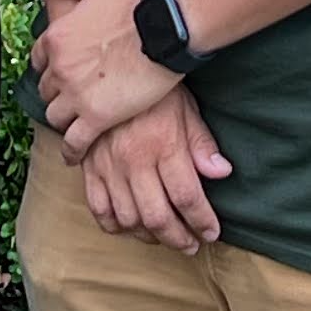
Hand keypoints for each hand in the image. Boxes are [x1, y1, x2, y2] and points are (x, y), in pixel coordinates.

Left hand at [30, 0, 181, 148]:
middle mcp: (60, 68)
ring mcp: (76, 95)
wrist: (165, 28)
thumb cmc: (137, 2)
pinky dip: (72, 151)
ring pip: (56, 116)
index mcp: (57, 37)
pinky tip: (74, 155)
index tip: (61, 72)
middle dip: (57, 93)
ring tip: (74, 125)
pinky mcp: (96, 117)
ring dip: (64, 120)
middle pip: (46, 90)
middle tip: (72, 98)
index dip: (50, 66)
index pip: (39, 59)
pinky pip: (75, 142)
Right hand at [68, 84, 230, 250]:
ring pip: (128, 218)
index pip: (187, 197)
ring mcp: (108, 166)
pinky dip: (115, 225)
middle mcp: (134, 160)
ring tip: (164, 237)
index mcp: (163, 145)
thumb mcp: (186, 108)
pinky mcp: (89, 167)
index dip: (202, 222)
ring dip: (149, 236)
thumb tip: (222, 173)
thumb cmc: (155, 88)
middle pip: (158, 217)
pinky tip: (130, 227)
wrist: (110, 65)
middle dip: (179, 238)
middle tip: (192, 245)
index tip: (212, 233)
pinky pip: (98, 208)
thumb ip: (202, 144)